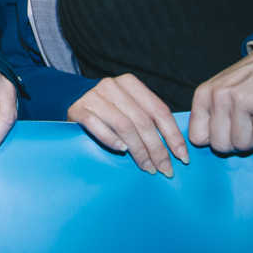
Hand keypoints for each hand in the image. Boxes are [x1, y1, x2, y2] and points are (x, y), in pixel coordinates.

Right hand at [67, 74, 188, 175]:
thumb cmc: (109, 109)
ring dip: (138, 151)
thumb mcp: (130, 107)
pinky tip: (122, 151)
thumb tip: (177, 149)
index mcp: (130, 83)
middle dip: (157, 149)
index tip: (182, 157)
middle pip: (143, 121)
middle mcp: (111, 85)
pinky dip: (112, 140)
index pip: (159, 110)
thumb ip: (149, 119)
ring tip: (147, 167)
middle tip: (164, 169)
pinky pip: (98, 127)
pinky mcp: (77, 109)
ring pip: (124, 126)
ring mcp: (93, 96)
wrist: (70, 99)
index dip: (173, 136)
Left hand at [189, 50, 252, 153]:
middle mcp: (219, 96)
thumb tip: (206, 142)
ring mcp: (241, 100)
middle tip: (247, 129)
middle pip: (221, 146)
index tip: (226, 133)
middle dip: (236, 143)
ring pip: (243, 145)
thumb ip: (211, 113)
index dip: (214, 140)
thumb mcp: (220, 89)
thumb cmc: (249, 80)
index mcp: (204, 94)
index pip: (197, 137)